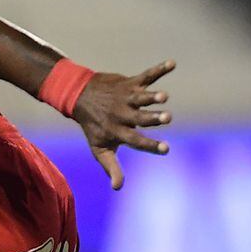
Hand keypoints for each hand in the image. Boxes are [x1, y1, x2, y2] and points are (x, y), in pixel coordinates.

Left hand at [72, 59, 174, 190]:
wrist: (78, 96)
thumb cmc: (93, 126)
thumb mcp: (99, 148)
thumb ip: (111, 167)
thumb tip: (118, 188)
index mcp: (118, 131)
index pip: (135, 140)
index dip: (150, 145)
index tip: (166, 149)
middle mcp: (123, 115)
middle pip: (140, 118)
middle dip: (153, 118)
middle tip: (167, 118)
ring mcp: (126, 98)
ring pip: (141, 97)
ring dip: (152, 96)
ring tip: (163, 96)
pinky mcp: (129, 83)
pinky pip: (147, 75)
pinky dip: (159, 69)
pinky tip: (172, 63)